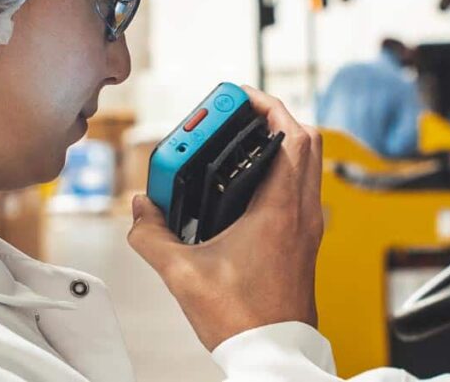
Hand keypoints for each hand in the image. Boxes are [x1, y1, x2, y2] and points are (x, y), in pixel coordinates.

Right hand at [128, 85, 323, 350]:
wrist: (274, 352)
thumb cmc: (243, 318)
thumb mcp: (183, 274)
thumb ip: (152, 236)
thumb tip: (140, 210)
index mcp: (281, 208)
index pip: (289, 133)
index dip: (264, 105)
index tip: (234, 97)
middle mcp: (303, 210)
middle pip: (306, 138)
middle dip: (273, 115)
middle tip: (237, 112)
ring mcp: (309, 225)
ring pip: (308, 163)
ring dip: (280, 141)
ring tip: (239, 141)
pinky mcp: (305, 240)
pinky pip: (302, 187)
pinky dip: (280, 170)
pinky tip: (247, 182)